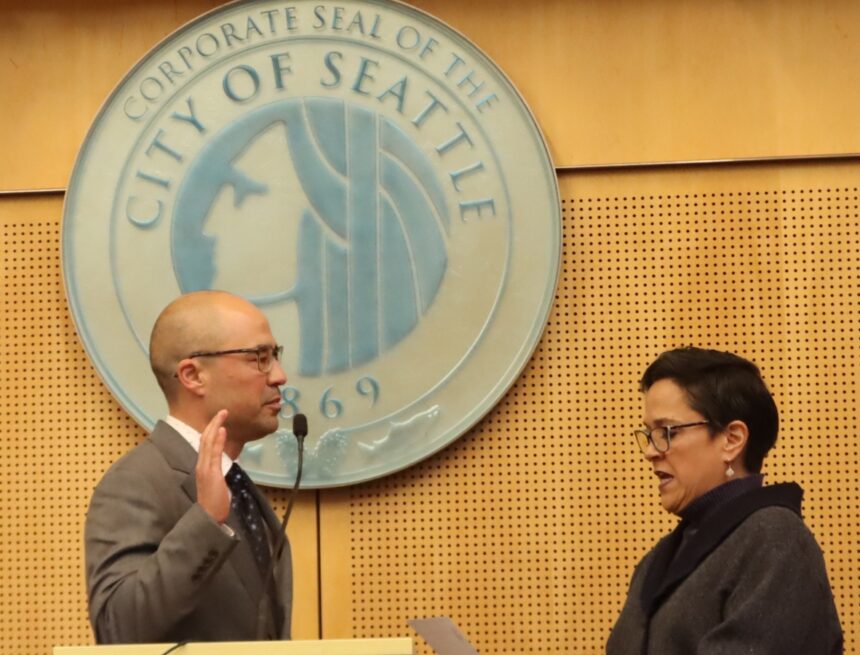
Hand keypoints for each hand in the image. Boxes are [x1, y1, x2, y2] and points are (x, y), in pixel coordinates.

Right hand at [196, 409, 229, 523]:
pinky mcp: (210, 474)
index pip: (205, 445)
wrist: (208, 519)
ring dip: (215, 426)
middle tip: (222, 411)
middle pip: (205, 439)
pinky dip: (217, 440)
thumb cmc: (214, 505)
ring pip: (208, 443)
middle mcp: (201, 465)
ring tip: (222, 414)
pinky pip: (214, 453)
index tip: (219, 420)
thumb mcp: (217, 485)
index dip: (211, 431)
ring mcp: (204, 469)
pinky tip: (221, 429)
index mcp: (203, 467)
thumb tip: (223, 469)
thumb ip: (217, 474)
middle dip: (213, 424)